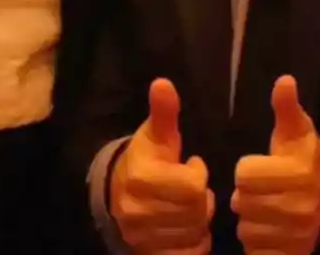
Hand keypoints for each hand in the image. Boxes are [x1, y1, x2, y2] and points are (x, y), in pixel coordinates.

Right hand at [110, 78, 212, 252]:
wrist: (117, 191)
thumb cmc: (147, 158)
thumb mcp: (157, 134)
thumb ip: (163, 111)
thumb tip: (162, 82)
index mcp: (141, 178)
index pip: (193, 186)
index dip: (199, 175)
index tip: (193, 166)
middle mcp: (135, 210)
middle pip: (195, 212)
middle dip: (202, 200)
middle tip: (194, 189)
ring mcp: (139, 236)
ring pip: (192, 234)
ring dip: (199, 222)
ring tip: (191, 206)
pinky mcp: (145, 252)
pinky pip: (185, 254)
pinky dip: (194, 244)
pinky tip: (189, 229)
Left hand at [232, 76, 319, 254]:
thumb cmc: (301, 156)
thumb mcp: (294, 130)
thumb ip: (287, 107)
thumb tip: (284, 79)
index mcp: (301, 172)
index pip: (244, 174)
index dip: (247, 169)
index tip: (259, 167)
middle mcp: (304, 206)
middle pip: (242, 202)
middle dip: (245, 194)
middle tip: (258, 189)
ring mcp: (299, 233)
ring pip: (246, 228)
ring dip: (248, 217)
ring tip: (262, 207)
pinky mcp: (293, 250)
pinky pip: (255, 248)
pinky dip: (255, 239)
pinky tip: (265, 227)